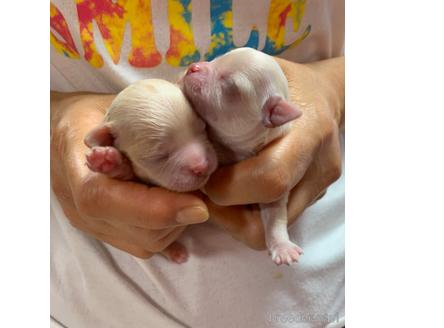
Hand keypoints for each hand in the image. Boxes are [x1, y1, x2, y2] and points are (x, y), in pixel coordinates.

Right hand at [50, 92, 208, 257]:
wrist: (57, 132)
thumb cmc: (89, 113)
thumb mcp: (112, 103)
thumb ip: (145, 113)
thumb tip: (195, 101)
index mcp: (74, 166)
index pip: (105, 199)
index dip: (154, 208)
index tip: (197, 204)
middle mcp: (77, 204)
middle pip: (133, 229)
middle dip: (176, 217)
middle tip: (203, 195)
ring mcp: (88, 222)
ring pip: (142, 243)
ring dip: (175, 227)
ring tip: (189, 200)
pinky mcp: (101, 230)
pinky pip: (138, 247)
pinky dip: (165, 242)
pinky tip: (182, 246)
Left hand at [204, 56, 344, 249]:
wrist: (330, 95)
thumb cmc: (290, 81)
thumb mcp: (260, 71)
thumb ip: (224, 86)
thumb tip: (181, 91)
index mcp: (308, 132)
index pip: (269, 179)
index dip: (227, 187)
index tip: (204, 175)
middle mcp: (317, 168)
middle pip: (266, 222)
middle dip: (224, 214)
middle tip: (203, 191)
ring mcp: (318, 188)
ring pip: (267, 232)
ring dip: (232, 219)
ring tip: (215, 192)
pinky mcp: (312, 198)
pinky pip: (272, 221)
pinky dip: (247, 214)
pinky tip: (234, 193)